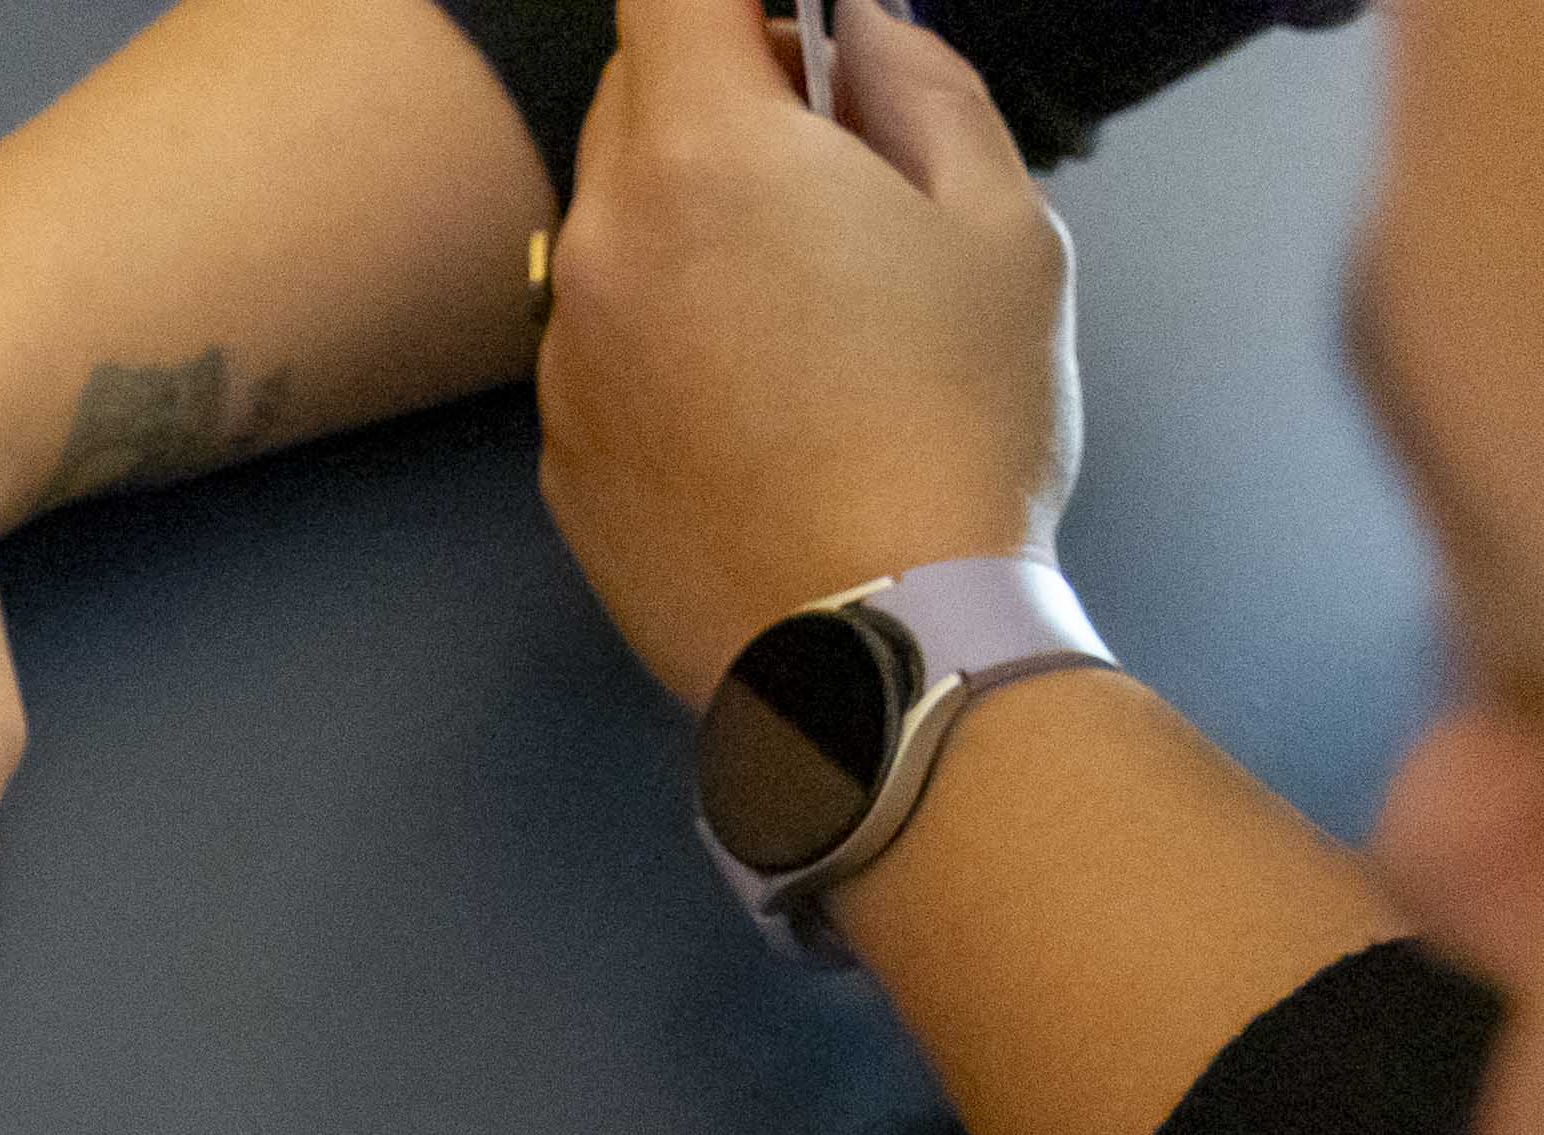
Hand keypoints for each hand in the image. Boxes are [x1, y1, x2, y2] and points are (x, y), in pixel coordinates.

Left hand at [537, 0, 1077, 708]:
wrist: (876, 647)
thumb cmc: (956, 431)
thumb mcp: (998, 221)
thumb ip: (920, 85)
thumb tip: (860, 24)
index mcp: (702, 157)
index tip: (788, 20)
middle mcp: (600, 246)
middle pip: (635, 95)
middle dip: (724, 87)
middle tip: (836, 150)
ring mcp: (566, 357)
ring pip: (616, 223)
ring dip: (693, 216)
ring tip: (811, 296)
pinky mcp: (560, 452)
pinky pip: (604, 339)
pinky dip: (666, 328)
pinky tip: (764, 396)